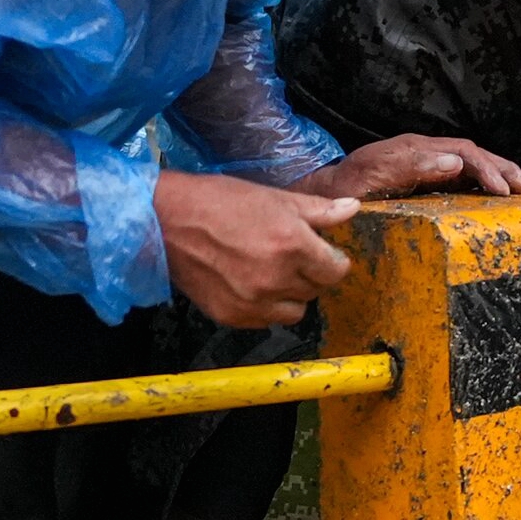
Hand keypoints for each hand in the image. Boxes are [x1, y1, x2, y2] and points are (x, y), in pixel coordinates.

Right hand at [159, 169, 360, 327]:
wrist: (167, 220)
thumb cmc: (221, 201)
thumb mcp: (275, 198)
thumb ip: (319, 210)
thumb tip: (353, 209)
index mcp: (292, 245)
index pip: (336, 271)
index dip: (332, 261)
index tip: (322, 254)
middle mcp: (276, 279)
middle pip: (316, 290)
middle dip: (310, 274)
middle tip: (289, 256)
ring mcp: (253, 303)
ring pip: (294, 311)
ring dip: (290, 295)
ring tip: (270, 272)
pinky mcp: (232, 316)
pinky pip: (265, 321)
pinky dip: (264, 307)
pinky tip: (248, 284)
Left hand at [288, 134, 520, 200]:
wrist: (325, 192)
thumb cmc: (347, 189)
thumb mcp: (372, 176)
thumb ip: (410, 167)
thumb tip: (455, 162)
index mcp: (415, 149)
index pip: (461, 153)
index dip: (485, 169)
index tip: (502, 190)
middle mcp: (424, 151)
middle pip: (472, 153)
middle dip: (502, 168)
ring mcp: (426, 162)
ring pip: (471, 161)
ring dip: (500, 171)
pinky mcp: (425, 175)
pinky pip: (462, 173)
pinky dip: (485, 178)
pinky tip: (501, 187)